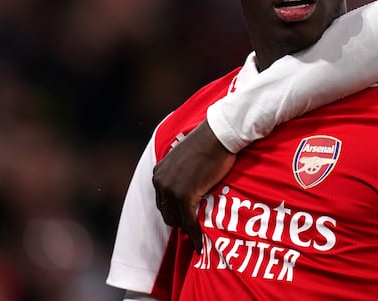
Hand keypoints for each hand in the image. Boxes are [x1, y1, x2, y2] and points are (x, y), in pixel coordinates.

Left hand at [152, 120, 236, 252]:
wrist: (219, 135)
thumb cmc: (209, 142)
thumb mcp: (187, 157)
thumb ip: (182, 172)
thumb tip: (190, 182)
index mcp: (159, 172)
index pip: (162, 200)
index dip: (174, 210)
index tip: (186, 216)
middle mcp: (160, 181)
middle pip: (166, 212)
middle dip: (179, 220)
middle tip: (194, 225)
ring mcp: (170, 189)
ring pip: (175, 219)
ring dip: (186, 227)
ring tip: (198, 233)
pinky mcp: (184, 196)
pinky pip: (188, 221)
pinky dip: (194, 234)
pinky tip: (200, 241)